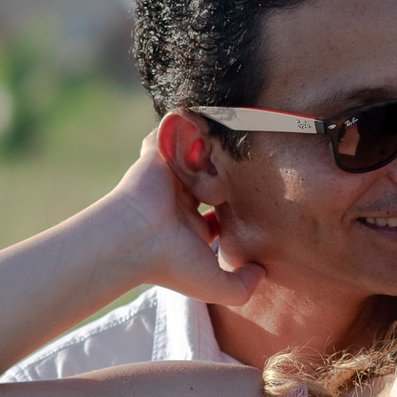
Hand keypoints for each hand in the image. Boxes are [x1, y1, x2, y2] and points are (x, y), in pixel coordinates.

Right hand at [87, 119, 263, 309]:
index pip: (217, 211)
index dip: (235, 203)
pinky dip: (184, 120)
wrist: (133, 239)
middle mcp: (180, 202)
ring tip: (237, 127)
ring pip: (194, 156)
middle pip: (208, 180)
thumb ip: (243, 285)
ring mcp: (169, 178)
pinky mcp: (158, 157)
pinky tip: (208, 110)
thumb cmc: (171, 264)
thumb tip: (263, 272)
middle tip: (252, 156)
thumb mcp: (215, 286)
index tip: (257, 195)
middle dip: (225, 170)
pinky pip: (172, 131)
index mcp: (192, 228)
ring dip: (210, 144)